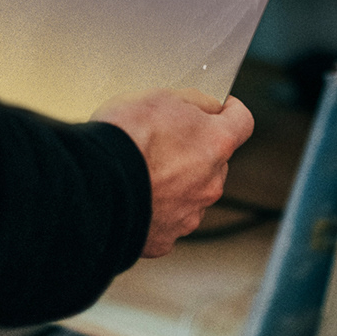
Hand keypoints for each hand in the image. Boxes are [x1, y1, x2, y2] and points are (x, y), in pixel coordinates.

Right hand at [92, 88, 253, 257]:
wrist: (94, 184)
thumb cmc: (124, 138)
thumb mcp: (160, 96)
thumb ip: (193, 101)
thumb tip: (205, 107)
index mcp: (216, 143)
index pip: (242, 122)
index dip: (231, 112)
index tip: (221, 109)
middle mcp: (211, 183)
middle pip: (215, 162)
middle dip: (195, 151)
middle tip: (163, 141)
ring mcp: (190, 214)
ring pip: (192, 192)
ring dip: (175, 182)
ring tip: (141, 171)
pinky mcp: (166, 238)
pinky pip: (167, 219)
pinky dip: (154, 209)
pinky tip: (133, 196)